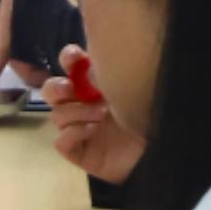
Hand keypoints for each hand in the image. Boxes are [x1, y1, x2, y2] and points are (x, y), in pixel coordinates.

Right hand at [43, 44, 141, 184]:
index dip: (68, 58)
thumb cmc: (146, 111)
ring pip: (57, 115)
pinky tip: (92, 130)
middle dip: (56, 87)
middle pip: (52, 90)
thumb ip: (104, 72)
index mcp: (95, 82)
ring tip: (102, 114)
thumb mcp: (128, 84)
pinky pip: (61, 141)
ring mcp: (79, 127)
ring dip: (77, 111)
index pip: (71, 64)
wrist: (158, 147)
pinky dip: (73, 133)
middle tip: (70, 89)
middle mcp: (84, 102)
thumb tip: (87, 63)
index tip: (73, 58)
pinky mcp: (78, 151)